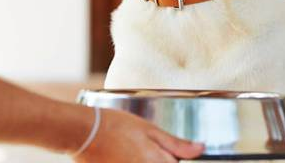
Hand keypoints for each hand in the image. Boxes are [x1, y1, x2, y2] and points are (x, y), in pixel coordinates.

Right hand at [74, 108, 203, 162]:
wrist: (83, 133)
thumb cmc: (116, 126)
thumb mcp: (150, 129)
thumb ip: (177, 144)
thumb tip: (201, 149)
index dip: (175, 160)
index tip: (168, 153)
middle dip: (161, 160)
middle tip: (143, 147)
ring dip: (147, 160)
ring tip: (133, 150)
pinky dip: (132, 161)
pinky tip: (125, 155)